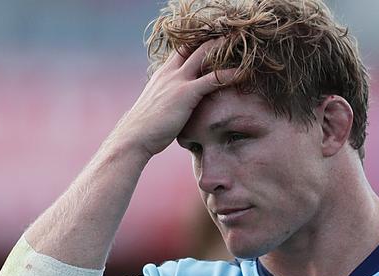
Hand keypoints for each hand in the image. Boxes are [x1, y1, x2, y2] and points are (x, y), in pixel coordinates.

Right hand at [110, 38, 235, 158]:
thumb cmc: (145, 129)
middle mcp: (170, 72)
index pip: (182, 49)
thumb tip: (175, 107)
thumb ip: (167, 99)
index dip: (197, 42)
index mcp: (163, 74)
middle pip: (193, 45)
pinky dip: (230, 75)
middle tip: (230, 34)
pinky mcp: (186, 94)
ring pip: (203, 54)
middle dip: (211, 37)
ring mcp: (177, 81)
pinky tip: (244, 73)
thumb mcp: (156, 107)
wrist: (134, 137)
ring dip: (222, 46)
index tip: (213, 40)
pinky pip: (212, 79)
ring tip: (241, 42)